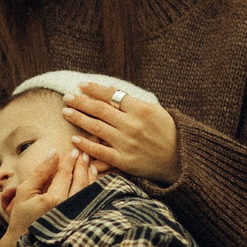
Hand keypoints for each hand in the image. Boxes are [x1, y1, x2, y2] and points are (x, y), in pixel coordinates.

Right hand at [0, 148, 99, 246]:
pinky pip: (90, 202)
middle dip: (81, 165)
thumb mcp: (25, 192)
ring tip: (89, 163)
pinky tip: (93, 180)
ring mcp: (76, 217)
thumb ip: (40, 172)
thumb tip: (54, 153)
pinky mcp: (80, 222)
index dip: (69, 160)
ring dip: (89, 175)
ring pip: (87, 190)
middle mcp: (68, 208)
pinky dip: (93, 188)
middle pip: (79, 180)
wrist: (25, 245)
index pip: (65, 174)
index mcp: (53, 200)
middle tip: (82, 154)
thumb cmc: (22, 217)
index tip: (72, 150)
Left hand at [64, 81, 178, 182]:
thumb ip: (131, 101)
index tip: (81, 85)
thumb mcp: (154, 110)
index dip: (94, 89)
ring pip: (96, 128)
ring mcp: (127, 144)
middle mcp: (132, 125)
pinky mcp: (124, 161)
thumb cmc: (167, 131)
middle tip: (67, 97)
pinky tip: (74, 138)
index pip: (111, 96)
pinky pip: (100, 152)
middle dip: (81, 102)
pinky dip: (86, 145)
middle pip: (100, 110)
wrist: (180, 160)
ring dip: (79, 118)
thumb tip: (110, 89)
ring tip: (66, 111)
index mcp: (141, 110)